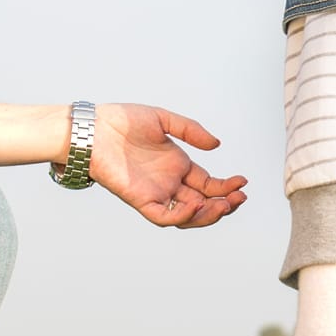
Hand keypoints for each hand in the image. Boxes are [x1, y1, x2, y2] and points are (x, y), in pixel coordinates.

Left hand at [88, 103, 248, 227]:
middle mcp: (169, 183)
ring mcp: (156, 193)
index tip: (242, 181)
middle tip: (239, 198)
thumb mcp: (163, 119)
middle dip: (224, 204)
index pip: (208, 184)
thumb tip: (216, 146)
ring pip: (187, 216)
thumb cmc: (122, 121)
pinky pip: (164, 216)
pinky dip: (182, 216)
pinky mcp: (140, 199)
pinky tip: (196, 203)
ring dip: (208, 214)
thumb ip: (190, 131)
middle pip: (203, 203)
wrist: (93, 128)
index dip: (227, 187)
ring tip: (224, 205)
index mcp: (177, 165)